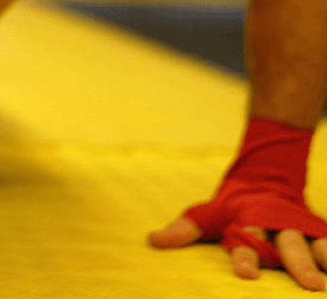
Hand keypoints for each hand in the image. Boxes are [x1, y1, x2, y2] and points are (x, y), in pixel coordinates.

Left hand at [150, 217, 326, 290]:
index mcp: (245, 222)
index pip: (246, 242)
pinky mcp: (317, 228)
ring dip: (323, 259)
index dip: (245, 258)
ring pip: (313, 243)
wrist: (264, 176)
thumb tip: (152, 240)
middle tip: (308, 284)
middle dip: (297, 264)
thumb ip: (183, 229)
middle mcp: (274, 225)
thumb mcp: (205, 214)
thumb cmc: (231, 205)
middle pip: (287, 245)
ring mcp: (298, 226)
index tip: (247, 274)